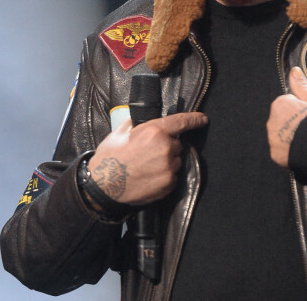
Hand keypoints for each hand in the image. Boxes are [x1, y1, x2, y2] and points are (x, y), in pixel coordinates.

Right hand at [88, 112, 207, 205]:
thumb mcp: (120, 132)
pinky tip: (149, 176)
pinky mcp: (168, 183)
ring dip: (167, 162)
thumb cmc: (109, 157)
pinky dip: (164, 176)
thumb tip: (142, 119)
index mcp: (155, 130)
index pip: (182, 122)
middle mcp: (166, 147)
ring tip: (147, 167)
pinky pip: (172, 176)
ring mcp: (168, 167)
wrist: (103, 186)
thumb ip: (136, 123)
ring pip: (175, 161)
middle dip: (168, 147)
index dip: (195, 119)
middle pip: (177, 144)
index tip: (203, 119)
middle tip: (149, 153)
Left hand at [267, 67, 306, 167]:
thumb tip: (294, 70)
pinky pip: (282, 150)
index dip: (301, 109)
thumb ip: (301, 85)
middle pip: (283, 119)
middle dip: (294, 123)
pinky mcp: (276, 154)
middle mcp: (272, 120)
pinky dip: (290, 150)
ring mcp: (273, 138)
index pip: (288, 103)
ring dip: (291, 136)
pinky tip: (303, 150)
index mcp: (280, 104)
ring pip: (281, 134)